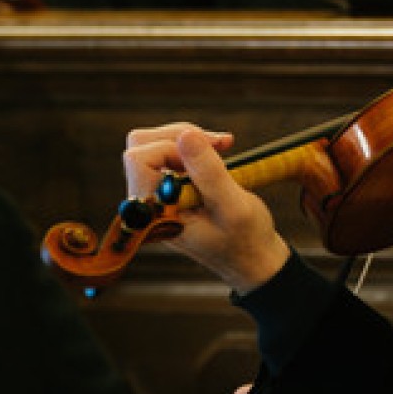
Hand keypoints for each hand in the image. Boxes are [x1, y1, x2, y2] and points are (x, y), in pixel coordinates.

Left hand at [123, 123, 291, 292]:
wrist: (252, 258)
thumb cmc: (245, 240)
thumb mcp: (234, 206)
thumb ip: (209, 172)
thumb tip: (186, 135)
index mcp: (155, 213)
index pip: (140, 159)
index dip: (172, 147)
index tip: (209, 154)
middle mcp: (147, 202)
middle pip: (140, 144)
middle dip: (180, 137)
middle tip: (218, 145)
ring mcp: (156, 194)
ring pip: (153, 142)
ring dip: (188, 139)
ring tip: (222, 147)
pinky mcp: (168, 187)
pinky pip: (167, 151)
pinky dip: (193, 146)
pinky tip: (217, 153)